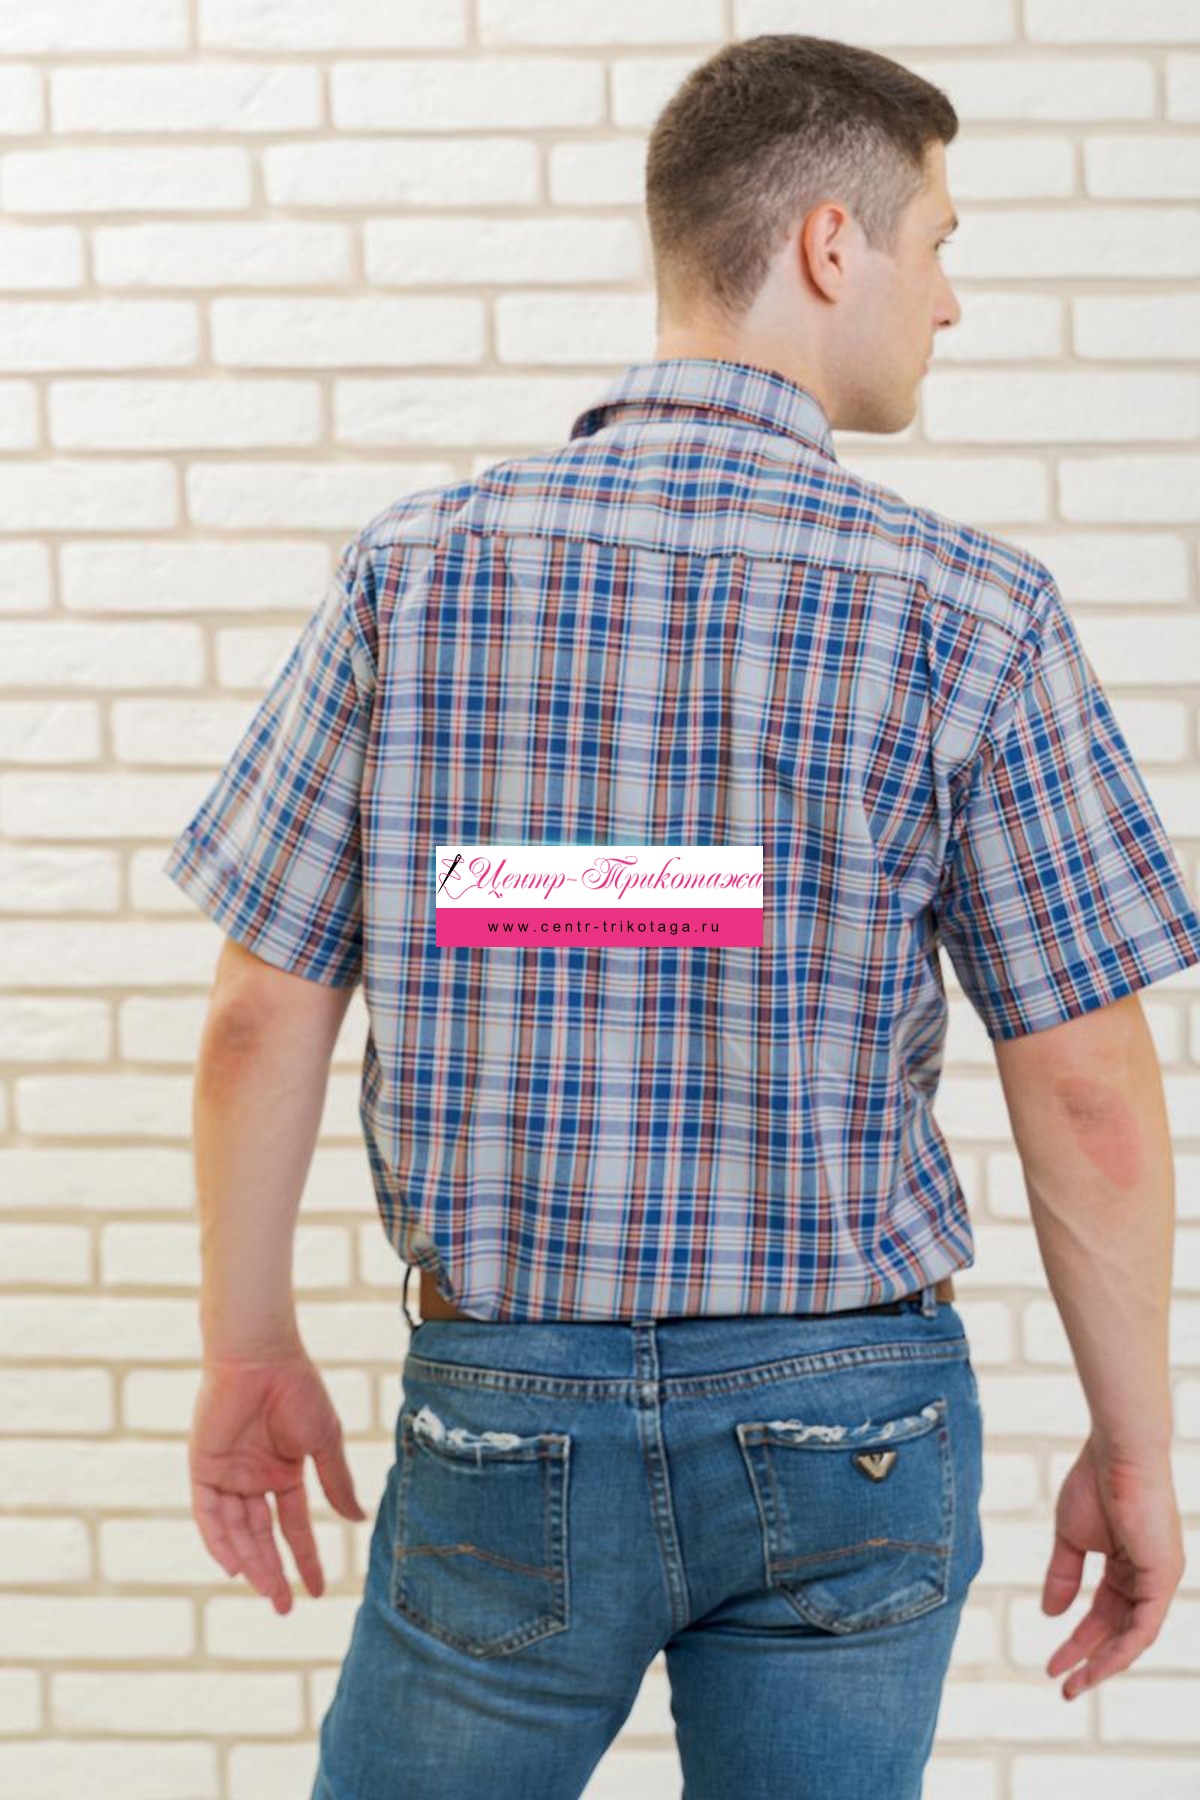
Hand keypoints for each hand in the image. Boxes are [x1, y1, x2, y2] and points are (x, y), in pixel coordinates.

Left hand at [189, 1346, 368, 1612]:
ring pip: (238, 1532)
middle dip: (274, 1573)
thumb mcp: (324, 1442)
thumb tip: (358, 1520)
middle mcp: (254, 1479)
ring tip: (269, 1592)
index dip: (307, 1558)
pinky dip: (220, 1541)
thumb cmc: (298, 1391)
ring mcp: (229, 1475)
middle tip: (286, 1607)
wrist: (262, 1357)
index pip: (294, 1526)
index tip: (320, 1590)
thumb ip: (337, 1482)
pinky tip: (236, 1566)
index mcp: (284, 1472)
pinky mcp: (205, 1468)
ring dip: (252, 1563)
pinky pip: (209, 1515)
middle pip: (263, 1538)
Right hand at [1042, 1432, 1183, 1698]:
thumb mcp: (1069, 1536)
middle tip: (1062, 1684)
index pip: (1104, 1613)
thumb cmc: (1094, 1481)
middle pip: (1117, 1630)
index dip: (1077, 1640)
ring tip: (1073, 1683)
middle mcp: (1148, 1577)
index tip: (1052, 1664)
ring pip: (1133, 1636)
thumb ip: (1063, 1575)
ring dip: (1103, 1663)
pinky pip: (1144, 1626)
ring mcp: (1159, 1578)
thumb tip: (1051, 1614)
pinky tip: (1097, 1663)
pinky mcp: (1164, 1576)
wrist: (1117, 1451)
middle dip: (1088, 1659)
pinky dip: (1121, 1648)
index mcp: (1128, 1564)